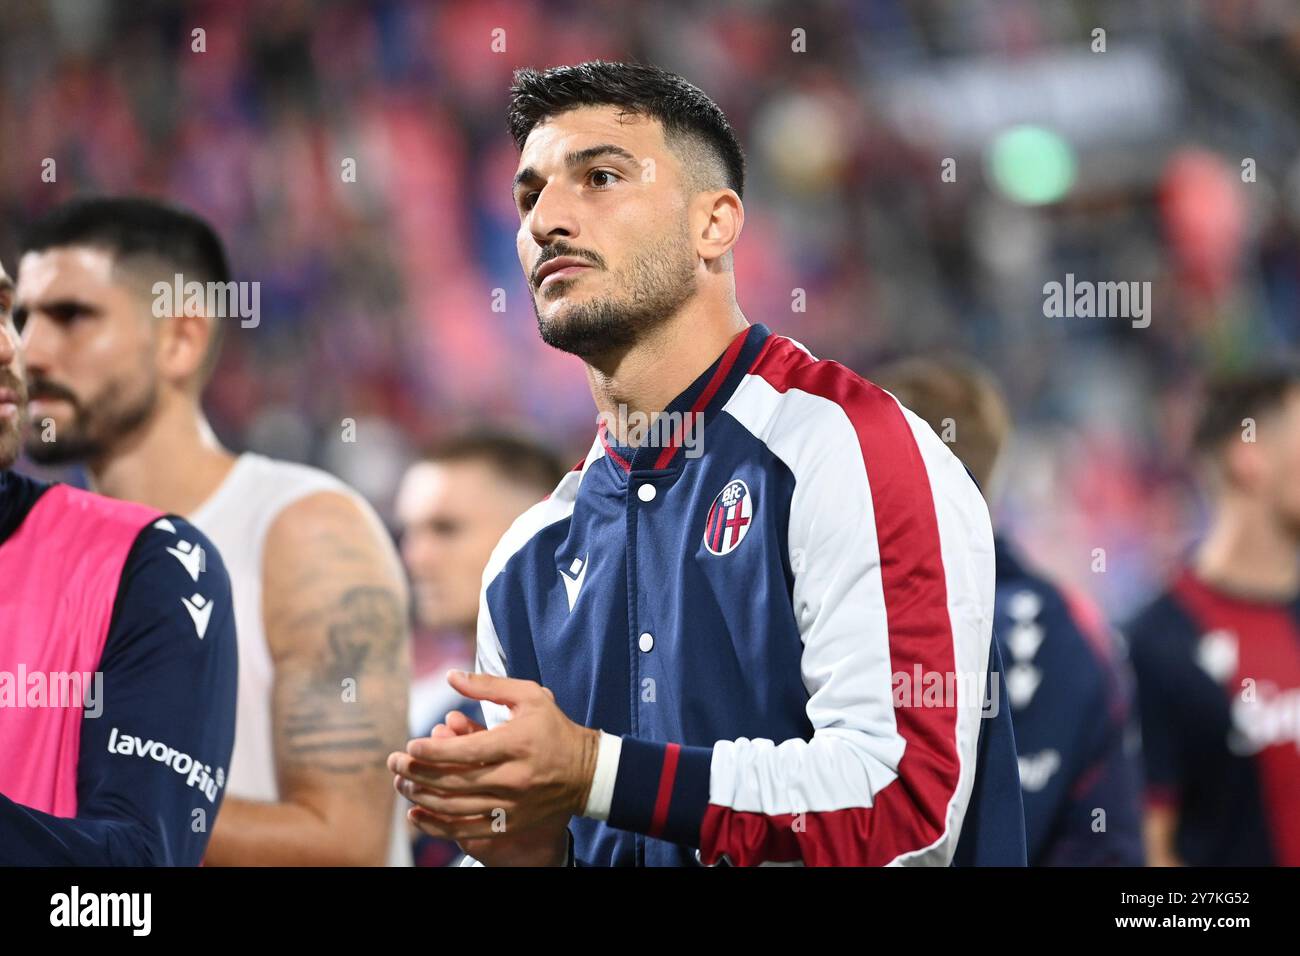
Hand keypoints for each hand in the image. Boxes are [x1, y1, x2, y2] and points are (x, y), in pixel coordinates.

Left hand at [388, 671, 598, 862]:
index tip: (410, 745)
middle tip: (394, 763)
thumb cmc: (553, 728)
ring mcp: (513, 805)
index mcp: (516, 744)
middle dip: (418, 773)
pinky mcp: (511, 823)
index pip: (465, 751)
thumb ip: (488, 685)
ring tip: (402, 784)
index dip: (433, 750)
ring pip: (456, 808)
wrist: (587, 772)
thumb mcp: (528, 696)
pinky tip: (418, 816)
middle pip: (455, 781)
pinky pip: (468, 831)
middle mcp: (513, 778)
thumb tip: (450, 676)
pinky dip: (439, 827)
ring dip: (422, 798)